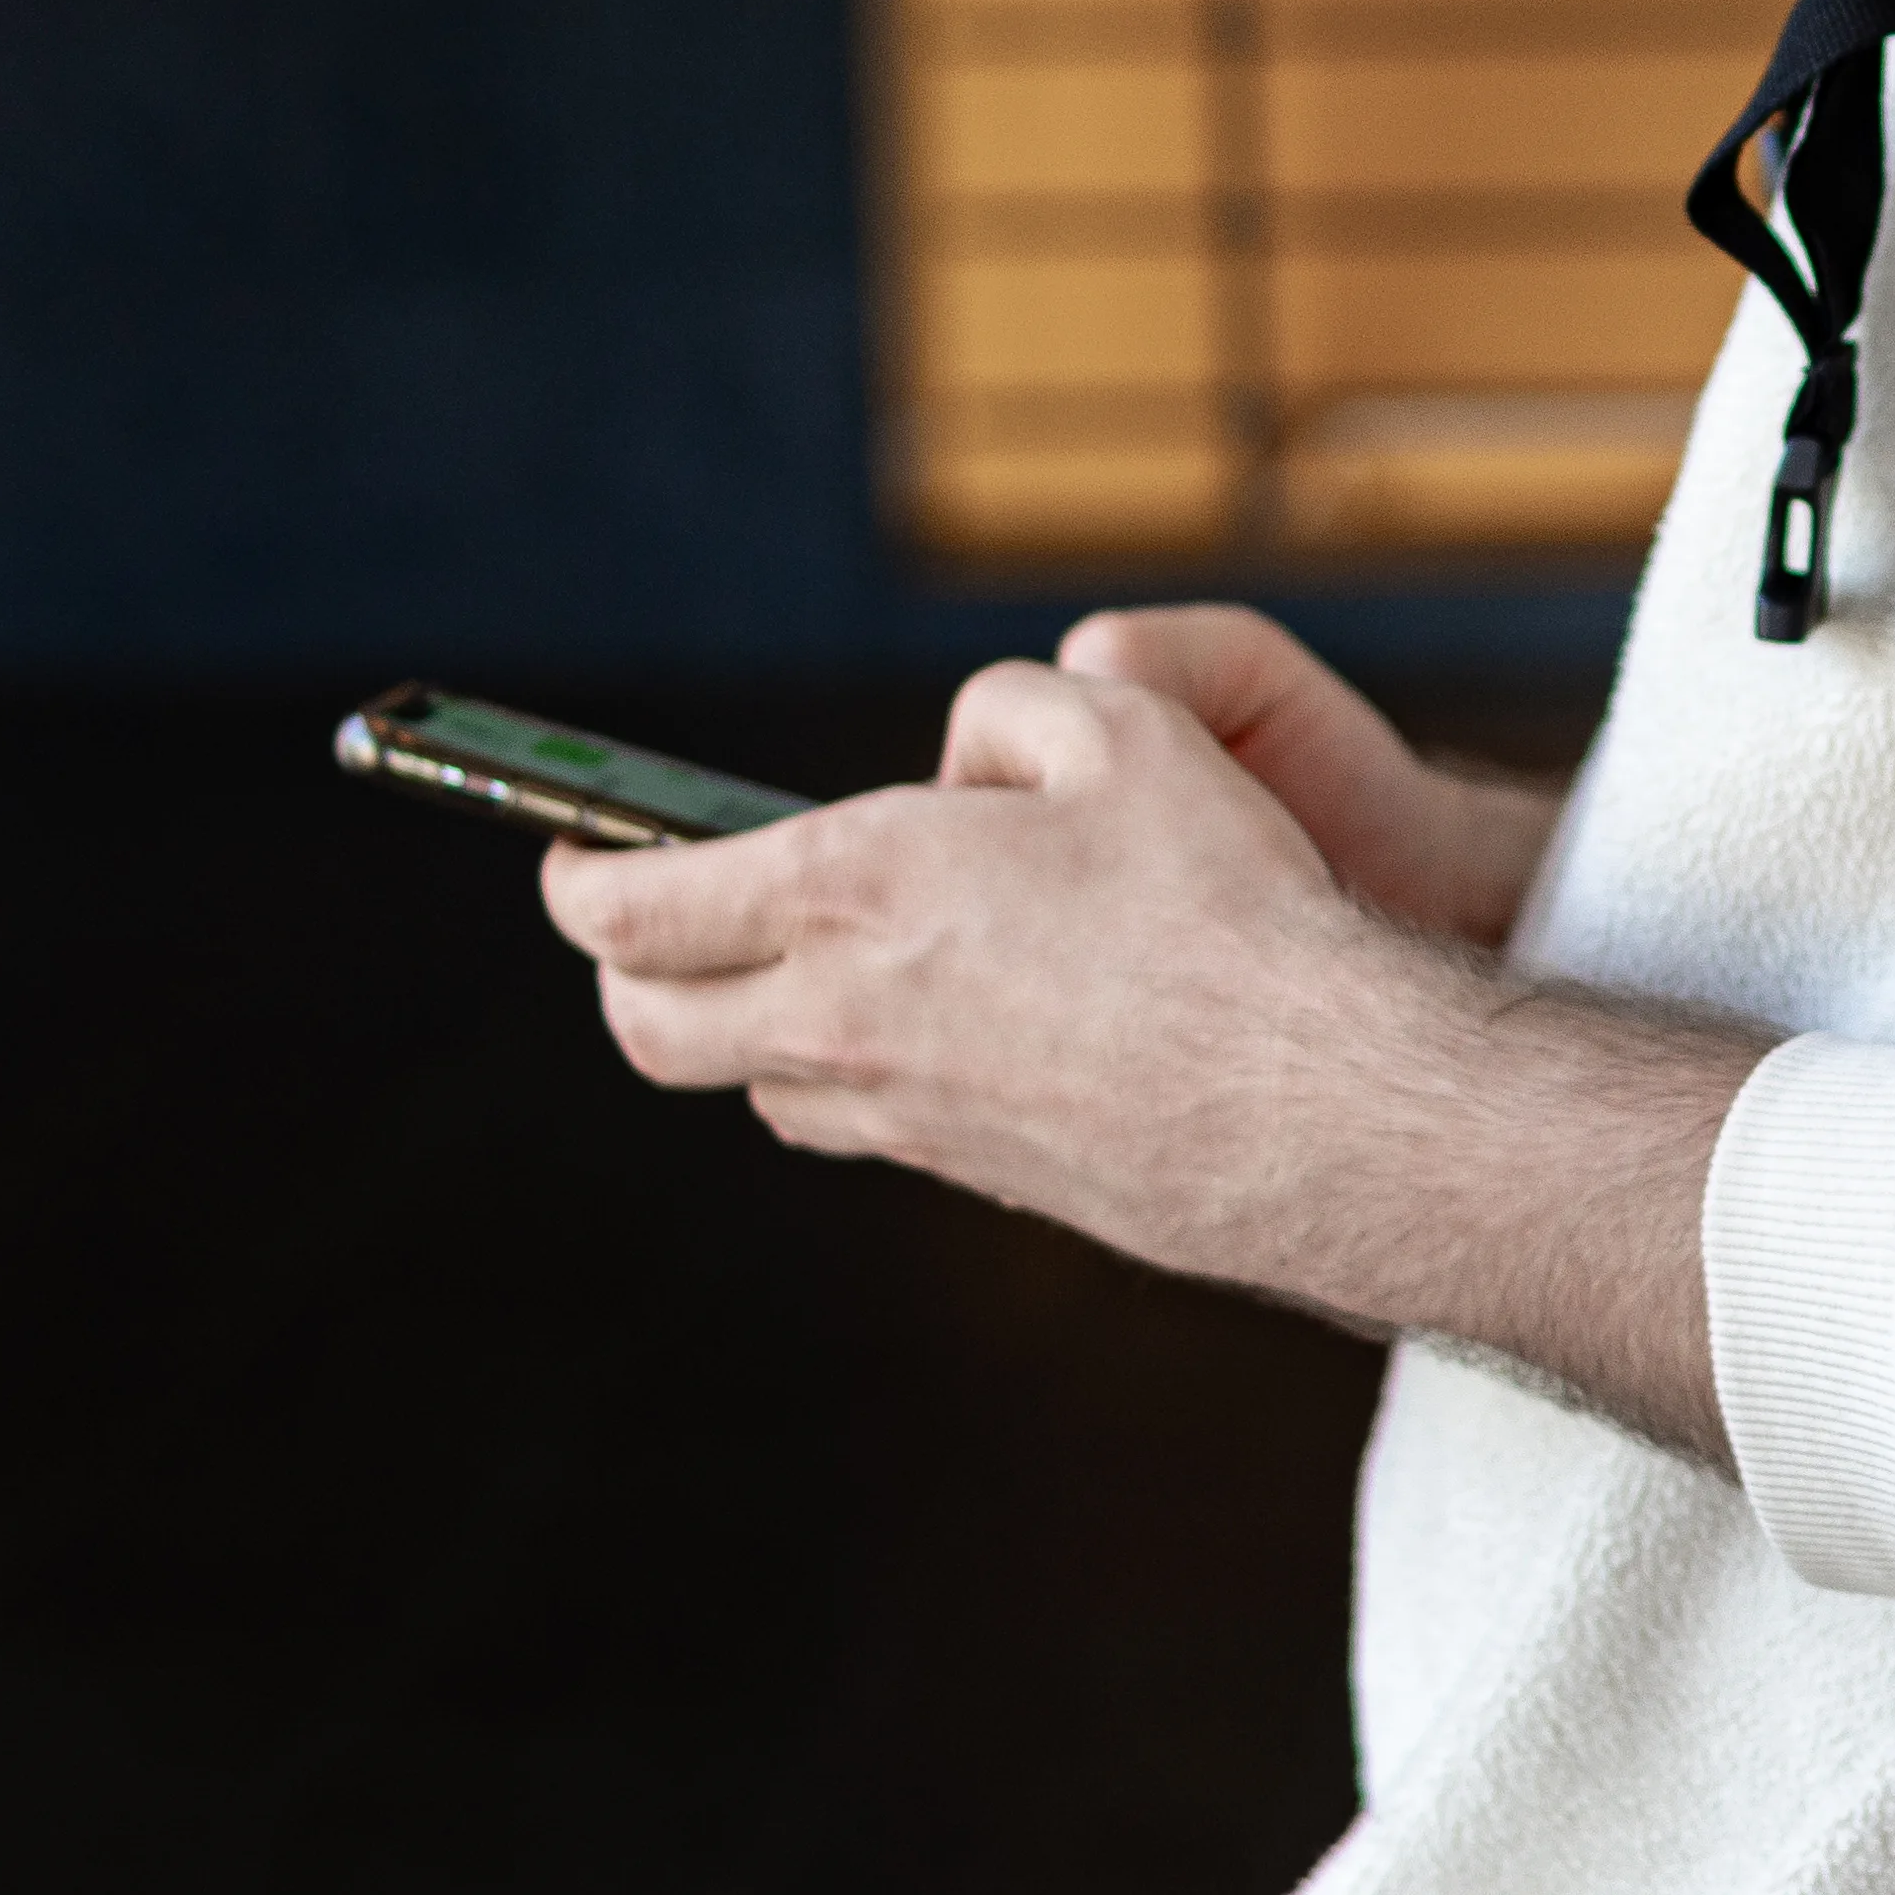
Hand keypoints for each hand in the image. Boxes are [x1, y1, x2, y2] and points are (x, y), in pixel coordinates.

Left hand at [540, 655, 1753, 1458]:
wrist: (1321, 1099)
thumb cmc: (1228, 901)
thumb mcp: (1122, 729)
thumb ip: (1006, 715)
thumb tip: (958, 772)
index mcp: (848, 893)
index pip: (628, 905)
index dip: (575, 874)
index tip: (573, 850)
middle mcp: (845, 1020)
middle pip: (652, 1025)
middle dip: (628, 969)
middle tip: (655, 920)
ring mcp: (907, 1117)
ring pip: (759, 1087)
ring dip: (751, 1028)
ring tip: (824, 967)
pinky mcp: (981, 1180)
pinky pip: (870, 1127)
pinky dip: (862, 1076)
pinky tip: (951, 1029)